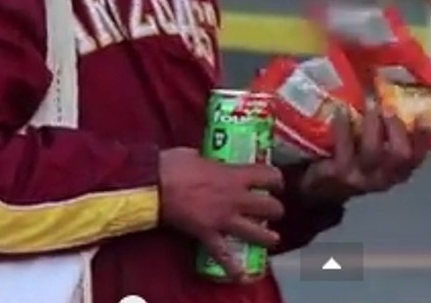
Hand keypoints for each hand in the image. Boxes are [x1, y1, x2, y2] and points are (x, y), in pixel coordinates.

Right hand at [158, 148, 284, 279]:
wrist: (153, 187)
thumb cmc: (173, 166)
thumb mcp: (197, 155)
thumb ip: (211, 162)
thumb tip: (209, 163)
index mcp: (234, 175)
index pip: (268, 176)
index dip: (276, 179)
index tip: (275, 182)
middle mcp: (235, 198)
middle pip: (270, 207)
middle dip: (275, 209)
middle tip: (272, 209)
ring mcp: (223, 219)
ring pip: (256, 232)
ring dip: (267, 238)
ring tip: (272, 239)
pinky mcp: (208, 234)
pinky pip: (223, 255)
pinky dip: (233, 268)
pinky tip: (242, 276)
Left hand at [298, 104, 430, 202]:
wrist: (322, 189)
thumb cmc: (355, 162)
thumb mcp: (376, 157)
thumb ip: (389, 137)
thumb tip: (397, 100)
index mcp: (397, 173)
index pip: (417, 158)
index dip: (422, 138)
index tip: (421, 116)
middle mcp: (383, 178)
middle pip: (400, 155)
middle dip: (396, 128)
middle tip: (388, 108)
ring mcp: (361, 177)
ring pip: (373, 151)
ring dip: (372, 124)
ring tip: (368, 105)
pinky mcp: (339, 173)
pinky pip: (345, 147)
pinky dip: (344, 127)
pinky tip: (341, 112)